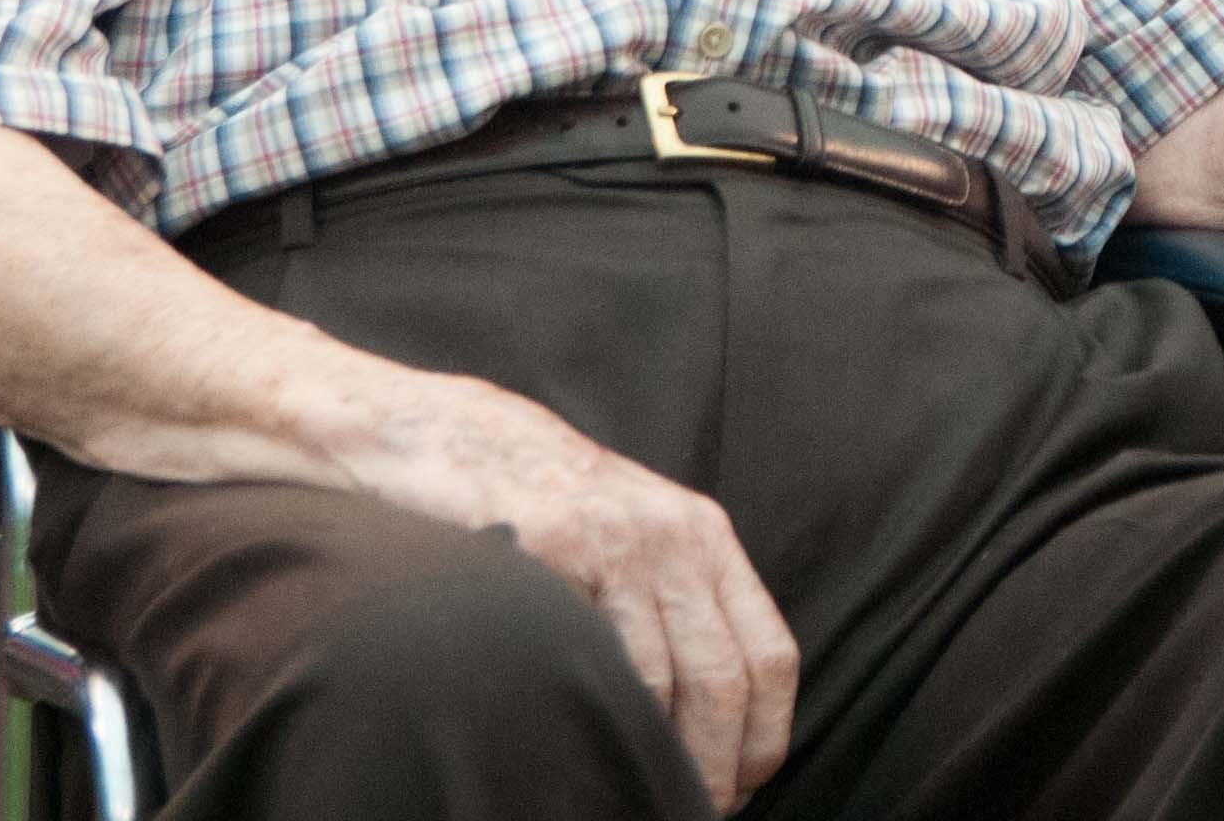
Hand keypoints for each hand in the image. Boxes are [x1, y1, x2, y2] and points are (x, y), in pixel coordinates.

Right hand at [353, 372, 800, 806]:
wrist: (454, 440)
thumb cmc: (543, 507)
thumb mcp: (636, 538)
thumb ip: (677, 604)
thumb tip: (711, 717)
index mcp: (705, 538)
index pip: (769, 654)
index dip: (763, 737)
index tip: (740, 785)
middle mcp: (675, 537)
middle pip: (726, 679)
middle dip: (716, 765)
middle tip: (692, 808)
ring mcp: (617, 540)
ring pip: (666, 680)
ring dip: (658, 756)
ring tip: (633, 796)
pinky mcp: (554, 546)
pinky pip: (595, 654)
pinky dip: (599, 714)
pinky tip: (585, 740)